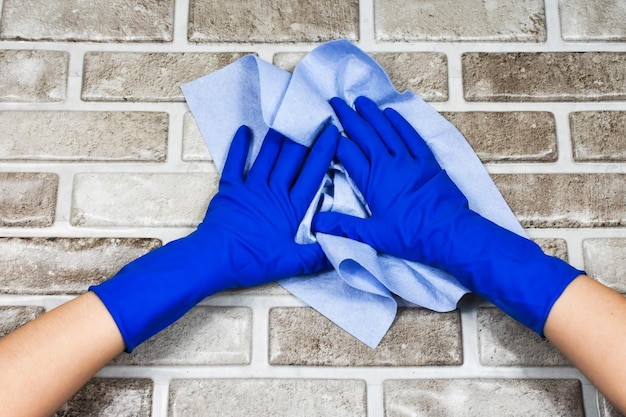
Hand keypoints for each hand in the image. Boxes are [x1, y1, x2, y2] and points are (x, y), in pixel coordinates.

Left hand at [197, 126, 337, 285]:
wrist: (215, 258)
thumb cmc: (252, 260)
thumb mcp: (290, 263)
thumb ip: (316, 256)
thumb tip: (343, 249)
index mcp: (291, 208)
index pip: (312, 174)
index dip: (323, 152)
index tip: (333, 132)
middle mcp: (273, 191)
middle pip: (292, 159)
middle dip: (305, 137)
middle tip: (314, 116)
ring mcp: (251, 188)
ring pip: (268, 156)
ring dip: (278, 137)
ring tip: (287, 118)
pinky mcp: (230, 189)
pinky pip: (235, 163)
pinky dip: (239, 146)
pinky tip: (244, 131)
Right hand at [313, 96, 581, 335]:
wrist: (447, 232)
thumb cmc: (409, 236)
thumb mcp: (372, 235)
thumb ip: (343, 225)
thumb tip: (316, 222)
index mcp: (372, 182)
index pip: (347, 153)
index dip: (335, 138)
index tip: (326, 125)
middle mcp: (388, 165)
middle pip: (365, 134)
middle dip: (349, 117)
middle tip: (337, 101)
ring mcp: (408, 160)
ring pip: (387, 130)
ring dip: (373, 114)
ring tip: (360, 101)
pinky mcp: (426, 160)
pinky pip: (410, 136)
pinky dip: (400, 123)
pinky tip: (391, 113)